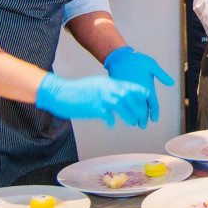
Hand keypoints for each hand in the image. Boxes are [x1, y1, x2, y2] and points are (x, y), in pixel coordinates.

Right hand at [35, 73, 153, 127]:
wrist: (59, 93)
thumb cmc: (76, 91)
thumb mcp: (94, 85)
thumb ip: (106, 90)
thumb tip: (117, 98)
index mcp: (106, 82)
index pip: (127, 85)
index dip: (139, 91)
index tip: (147, 96)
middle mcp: (105, 88)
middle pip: (128, 96)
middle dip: (138, 106)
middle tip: (143, 116)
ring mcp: (100, 97)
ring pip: (121, 105)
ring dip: (129, 115)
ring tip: (134, 123)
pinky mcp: (93, 106)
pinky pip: (107, 115)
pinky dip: (111, 120)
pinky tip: (111, 124)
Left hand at [103, 46, 174, 123]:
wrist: (121, 56)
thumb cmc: (138, 60)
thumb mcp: (151, 65)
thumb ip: (160, 74)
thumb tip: (172, 83)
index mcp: (148, 89)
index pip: (153, 103)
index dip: (154, 112)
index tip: (154, 119)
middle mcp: (140, 93)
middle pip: (143, 109)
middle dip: (143, 118)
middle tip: (142, 125)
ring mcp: (130, 93)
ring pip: (133, 108)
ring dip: (134, 116)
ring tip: (133, 123)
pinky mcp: (120, 92)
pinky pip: (122, 103)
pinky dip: (123, 109)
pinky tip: (122, 115)